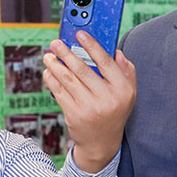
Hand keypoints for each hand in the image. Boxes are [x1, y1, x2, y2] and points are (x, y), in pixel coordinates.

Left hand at [43, 31, 136, 173]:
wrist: (102, 142)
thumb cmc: (114, 110)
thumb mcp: (128, 92)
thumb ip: (126, 71)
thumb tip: (116, 52)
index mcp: (122, 89)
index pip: (106, 62)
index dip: (92, 46)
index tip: (80, 35)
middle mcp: (107, 98)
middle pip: (83, 69)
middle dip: (66, 53)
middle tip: (55, 43)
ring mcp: (89, 108)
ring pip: (68, 80)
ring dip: (55, 65)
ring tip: (48, 56)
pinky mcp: (74, 115)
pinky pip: (59, 92)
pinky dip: (51, 80)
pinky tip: (48, 71)